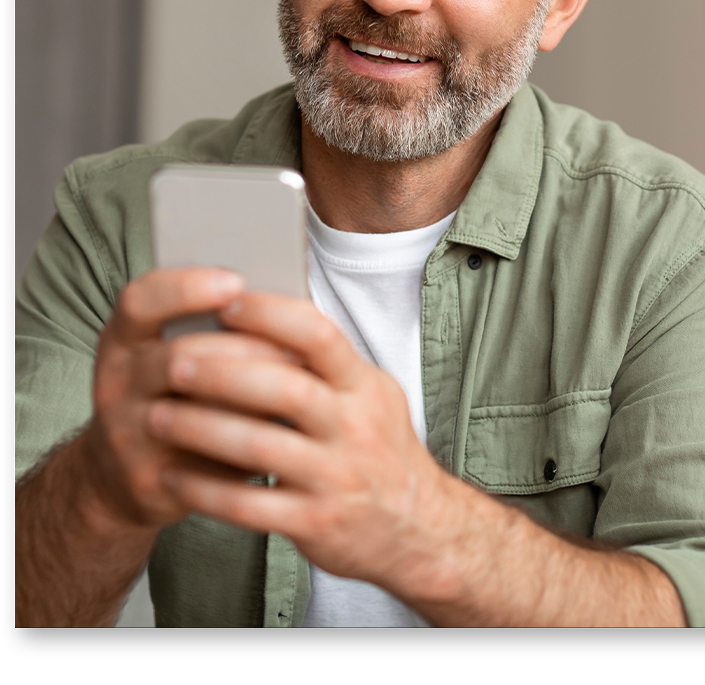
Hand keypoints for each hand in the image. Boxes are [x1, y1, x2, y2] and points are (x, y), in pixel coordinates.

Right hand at [83, 268, 296, 529]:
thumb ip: (211, 329)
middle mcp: (116, 383)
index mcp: (122, 340)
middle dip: (245, 348)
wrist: (123, 477)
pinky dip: (246, 442)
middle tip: (297, 348)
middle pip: (180, 356)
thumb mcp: (167, 353)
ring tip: (299, 387)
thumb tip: (282, 304)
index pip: (140, 301)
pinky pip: (204, 459)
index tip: (236, 281)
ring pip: (194, 409)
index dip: (186, 288)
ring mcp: (127, 434)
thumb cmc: (169, 396)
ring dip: (252, 397)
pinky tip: (279, 432)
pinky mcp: (149, 479)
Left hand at [147, 290, 452, 592]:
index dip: (271, 315)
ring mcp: (336, 477)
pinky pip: (251, 506)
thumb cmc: (379, 450)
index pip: (320, 336)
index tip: (225, 303)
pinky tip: (172, 474)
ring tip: (156, 415)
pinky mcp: (317, 524)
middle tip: (173, 362)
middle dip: (223, 372)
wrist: (420, 530)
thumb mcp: (370, 395)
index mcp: (364, 386)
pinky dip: (206, 490)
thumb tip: (260, 315)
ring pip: (261, 447)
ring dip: (202, 429)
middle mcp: (354, 427)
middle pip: (285, 388)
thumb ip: (325, 364)